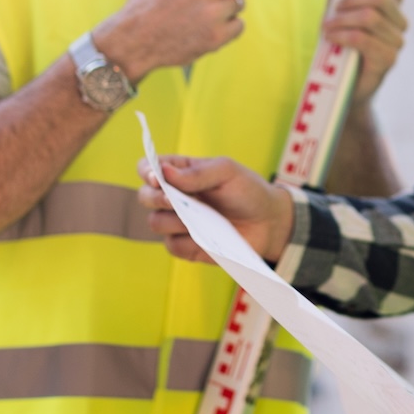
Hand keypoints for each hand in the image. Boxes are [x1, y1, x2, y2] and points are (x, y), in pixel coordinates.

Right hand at [138, 154, 296, 263]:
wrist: (269, 222)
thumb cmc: (247, 190)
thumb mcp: (227, 172)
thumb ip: (197, 172)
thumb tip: (165, 173)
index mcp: (180, 173)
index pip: (148, 167)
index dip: (146, 171)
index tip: (155, 177)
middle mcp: (174, 197)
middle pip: (144, 196)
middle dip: (154, 198)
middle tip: (171, 200)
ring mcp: (178, 222)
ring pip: (155, 222)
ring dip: (172, 220)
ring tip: (197, 219)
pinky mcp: (187, 246)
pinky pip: (173, 246)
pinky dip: (187, 242)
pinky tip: (204, 237)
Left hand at [324, 0, 409, 103]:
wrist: (340, 84)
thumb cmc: (342, 41)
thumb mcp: (337, 6)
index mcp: (391, 3)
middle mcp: (398, 21)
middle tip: (334, 7)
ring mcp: (396, 41)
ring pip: (370, 18)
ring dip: (342, 19)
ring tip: (326, 27)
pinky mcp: (387, 60)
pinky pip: (364, 39)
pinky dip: (343, 35)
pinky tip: (331, 37)